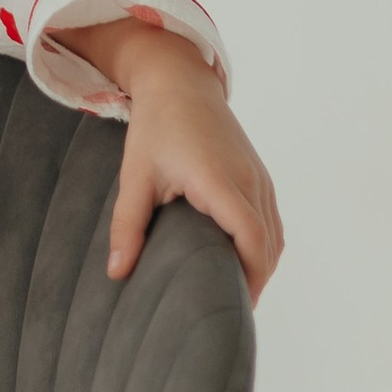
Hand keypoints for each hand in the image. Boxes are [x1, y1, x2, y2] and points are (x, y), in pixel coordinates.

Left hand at [71, 22, 284, 300]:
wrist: (179, 81)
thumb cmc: (155, 126)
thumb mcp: (135, 176)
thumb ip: (127, 225)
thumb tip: (116, 272)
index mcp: (219, 180)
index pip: (251, 237)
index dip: (249, 275)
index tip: (232, 304)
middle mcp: (248, 179)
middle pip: (268, 243)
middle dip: (254, 279)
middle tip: (229, 310)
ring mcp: (259, 175)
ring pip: (275, 233)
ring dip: (261, 264)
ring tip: (234, 291)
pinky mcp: (259, 173)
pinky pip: (272, 218)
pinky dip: (264, 244)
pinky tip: (242, 260)